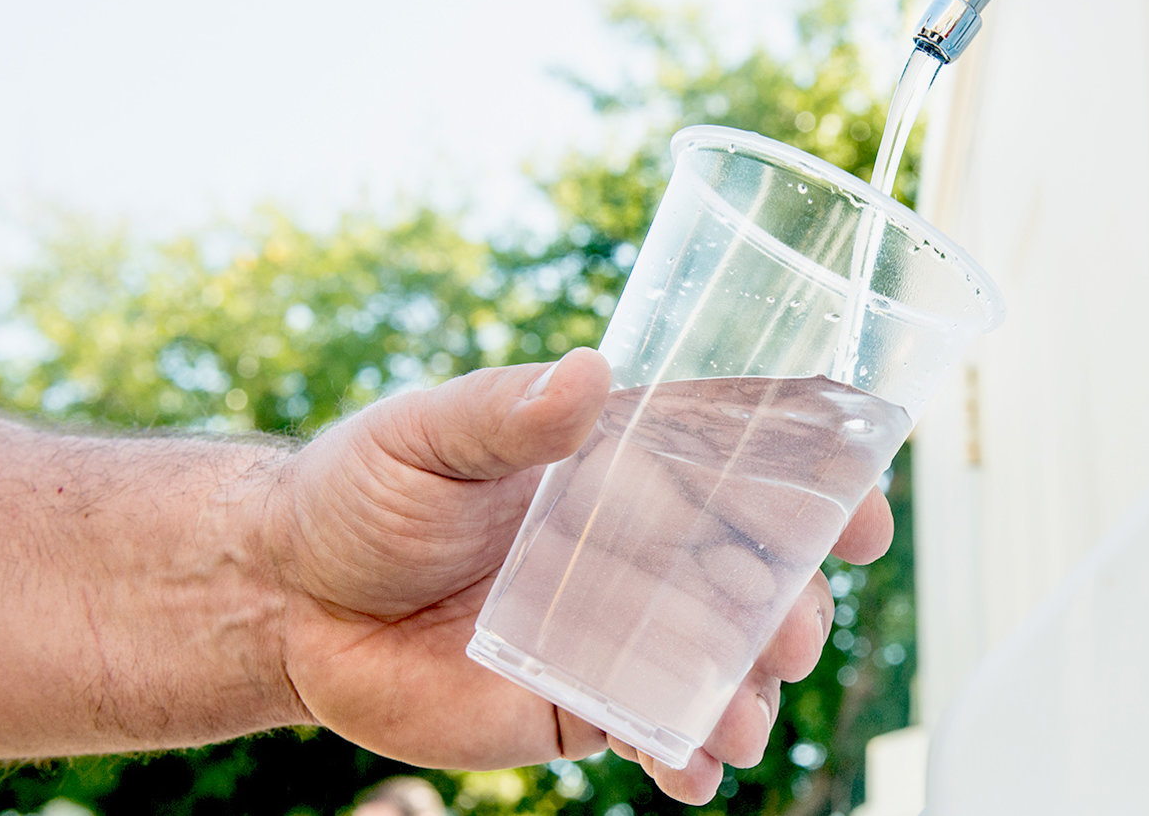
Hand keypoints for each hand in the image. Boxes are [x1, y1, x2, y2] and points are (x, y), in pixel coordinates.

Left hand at [267, 349, 892, 803]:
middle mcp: (644, 549)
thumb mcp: (426, 436)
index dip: (824, 485)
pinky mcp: (583, 707)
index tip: (863, 516)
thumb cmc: (361, 492)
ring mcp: (621, 632)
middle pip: (761, 576)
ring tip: (740, 718)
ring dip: (755, 690)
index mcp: (628, 466)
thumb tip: (585, 378)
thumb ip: (505, 414)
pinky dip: (690, 757)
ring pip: (729, 663)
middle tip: (789, 634)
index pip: (751, 465)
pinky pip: (661, 734)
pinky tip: (691, 770)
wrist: (285, 601)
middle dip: (797, 608)